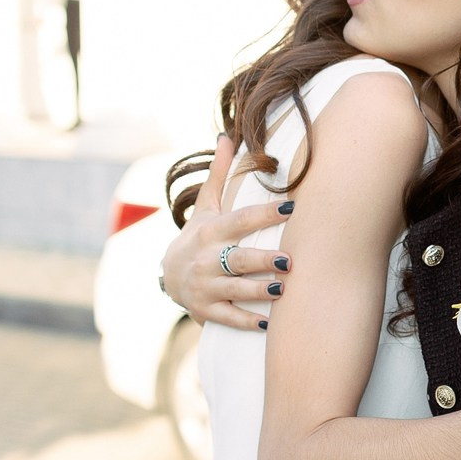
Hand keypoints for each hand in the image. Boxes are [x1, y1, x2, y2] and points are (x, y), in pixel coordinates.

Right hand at [160, 135, 294, 330]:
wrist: (170, 275)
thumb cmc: (199, 236)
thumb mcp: (206, 207)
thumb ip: (218, 174)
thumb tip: (226, 136)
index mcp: (212, 231)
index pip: (241, 220)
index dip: (264, 214)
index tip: (290, 207)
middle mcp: (207, 259)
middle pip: (238, 259)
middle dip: (262, 260)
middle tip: (290, 260)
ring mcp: (205, 286)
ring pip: (235, 290)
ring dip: (259, 291)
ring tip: (283, 290)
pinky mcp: (206, 310)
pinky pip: (227, 318)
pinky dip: (247, 322)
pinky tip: (269, 323)